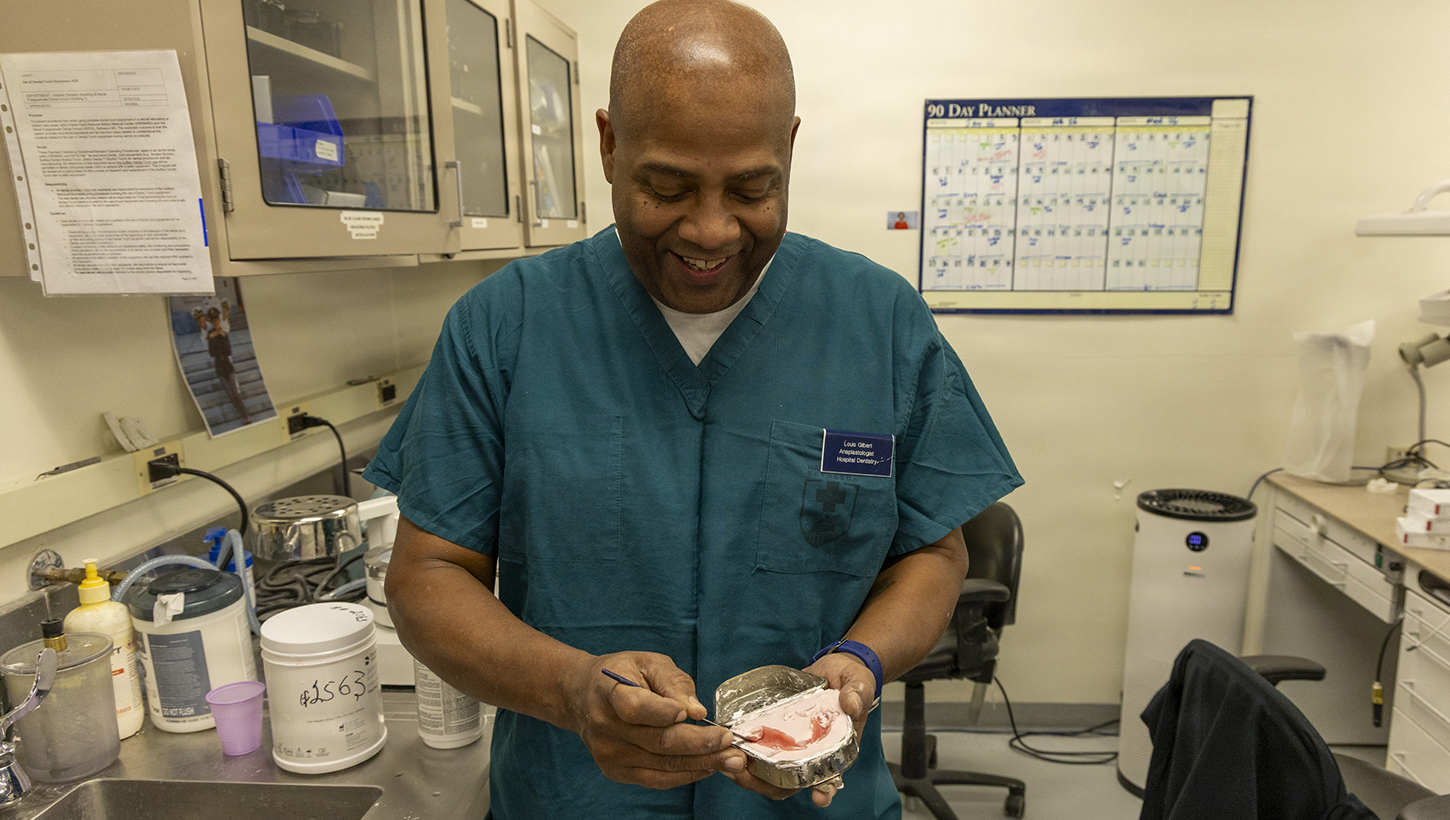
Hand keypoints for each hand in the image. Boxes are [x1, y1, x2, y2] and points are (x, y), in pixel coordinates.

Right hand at [567, 652, 743, 789]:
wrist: (583, 696)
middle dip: (700, 743)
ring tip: (731, 759)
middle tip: (730, 741)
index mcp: (608, 691)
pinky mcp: (616, 771)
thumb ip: (672, 683)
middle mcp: (605, 726)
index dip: (664, 712)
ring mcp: (609, 753)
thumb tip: (695, 711)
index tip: (693, 712)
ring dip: (701, 763)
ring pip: (662, 764)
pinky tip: (707, 766)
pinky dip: (686, 774)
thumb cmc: (621, 674)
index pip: (635, 707)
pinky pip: (657, 778)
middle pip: (657, 741)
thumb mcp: (647, 662)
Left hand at [720, 654, 874, 807]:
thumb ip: (856, 692)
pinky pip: (762, 748)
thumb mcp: (858, 682)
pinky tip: (731, 747)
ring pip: (772, 770)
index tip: (819, 796)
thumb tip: (851, 705)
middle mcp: (814, 751)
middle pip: (793, 781)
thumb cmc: (851, 680)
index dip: (823, 789)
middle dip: (770, 783)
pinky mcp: (779, 731)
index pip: (830, 776)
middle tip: (746, 773)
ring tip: (732, 763)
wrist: (836, 668)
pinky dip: (746, 751)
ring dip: (751, 772)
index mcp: (837, 747)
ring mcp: (795, 744)